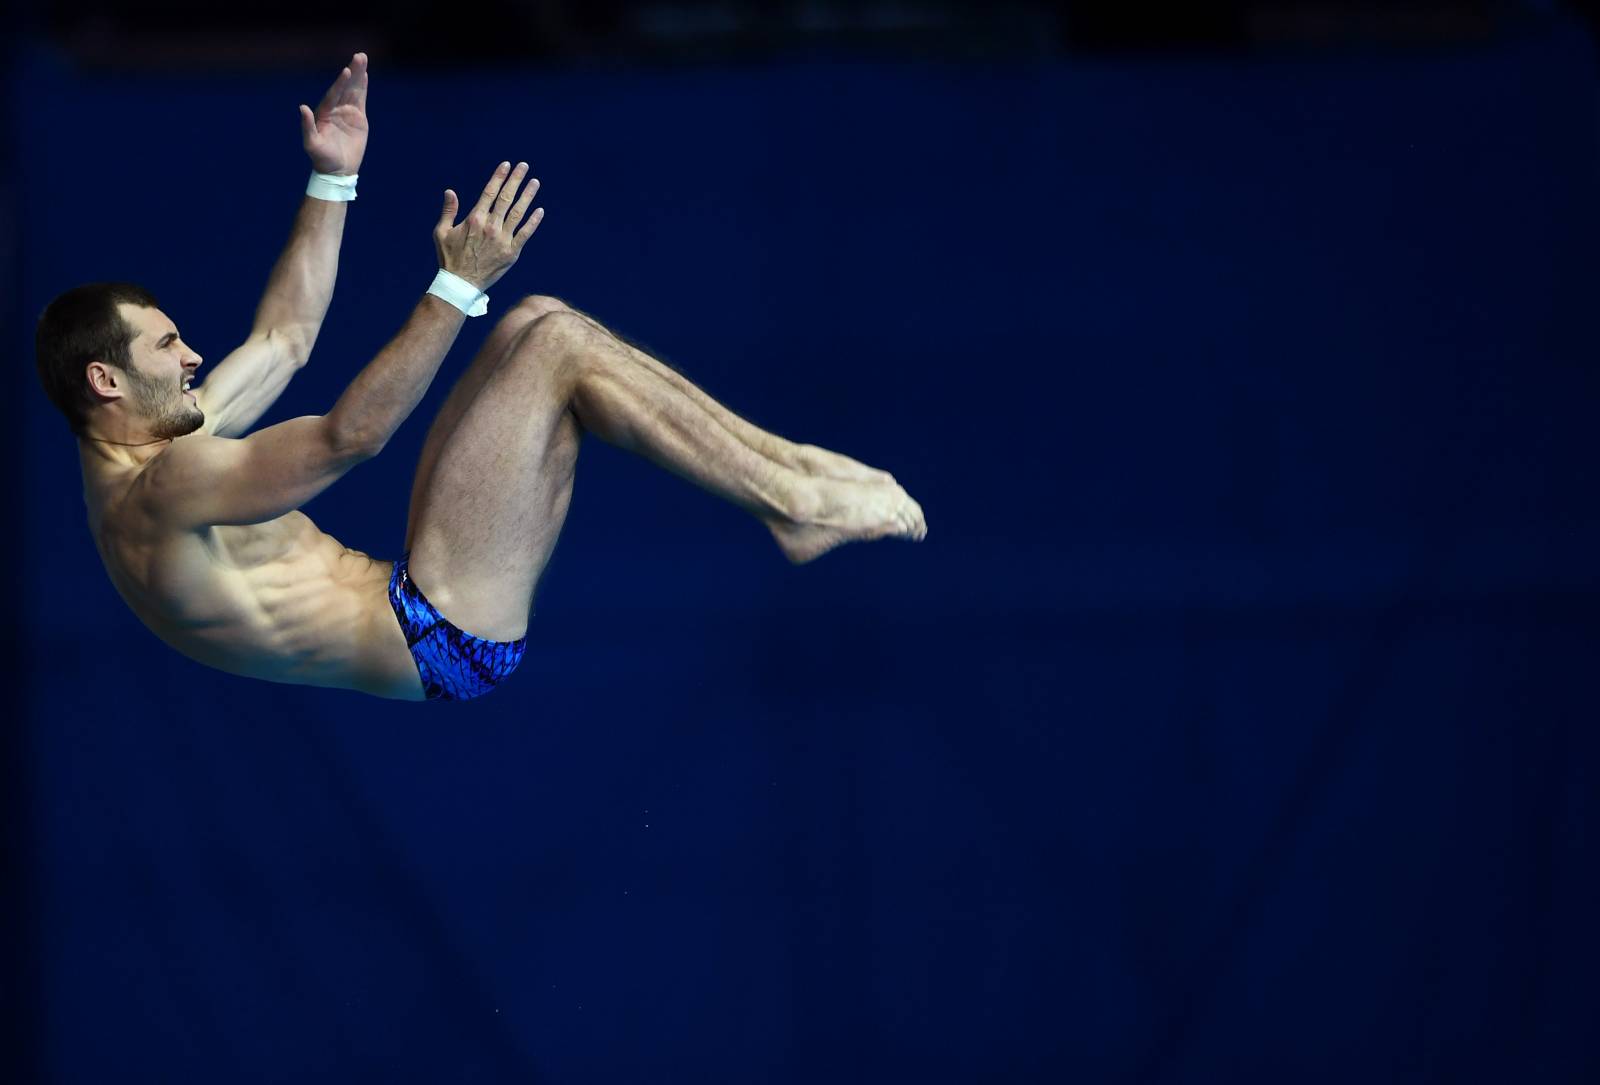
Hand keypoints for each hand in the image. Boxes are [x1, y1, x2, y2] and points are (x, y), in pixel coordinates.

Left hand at [300, 53, 369, 175]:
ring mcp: (347, 112)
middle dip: (353, 71)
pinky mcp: (358, 118)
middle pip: (345, 87)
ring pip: (354, 90)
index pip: (333, 94)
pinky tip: (365, 75)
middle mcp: (335, 109)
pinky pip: (361, 100)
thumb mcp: (312, 144)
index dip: (340, 83)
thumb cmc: (322, 159)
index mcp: (324, 113)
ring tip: (363, 58)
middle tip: (359, 56)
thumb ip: (307, 126)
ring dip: (359, 75)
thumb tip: (302, 107)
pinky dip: (363, 87)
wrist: (337, 171)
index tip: (347, 71)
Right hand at [433, 162, 543, 290]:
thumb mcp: (441, 232)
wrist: (461, 283)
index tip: (507, 165)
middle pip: (506, 198)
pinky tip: (540, 210)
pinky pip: (525, 234)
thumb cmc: (449, 257)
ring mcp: (502, 239)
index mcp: (474, 219)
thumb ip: (448, 211)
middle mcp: (490, 226)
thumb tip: (450, 191)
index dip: (499, 177)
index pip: (489, 193)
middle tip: (524, 166)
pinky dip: (533, 222)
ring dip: (527, 196)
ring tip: (535, 182)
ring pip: (518, 213)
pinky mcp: (511, 253)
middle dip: (516, 180)